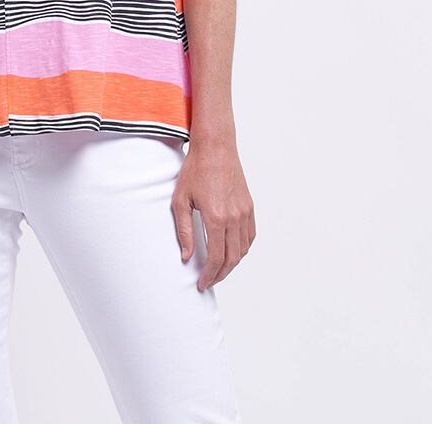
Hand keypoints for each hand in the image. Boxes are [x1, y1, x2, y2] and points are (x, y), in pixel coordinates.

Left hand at [171, 137, 255, 291]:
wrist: (215, 147)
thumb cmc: (195, 169)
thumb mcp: (181, 200)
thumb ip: (184, 231)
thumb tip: (186, 256)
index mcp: (216, 218)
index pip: (216, 258)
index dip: (209, 275)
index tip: (201, 283)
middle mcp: (234, 217)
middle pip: (232, 258)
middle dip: (220, 274)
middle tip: (208, 280)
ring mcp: (244, 212)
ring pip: (243, 249)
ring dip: (232, 263)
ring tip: (218, 269)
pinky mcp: (249, 206)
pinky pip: (250, 235)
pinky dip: (243, 248)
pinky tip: (233, 251)